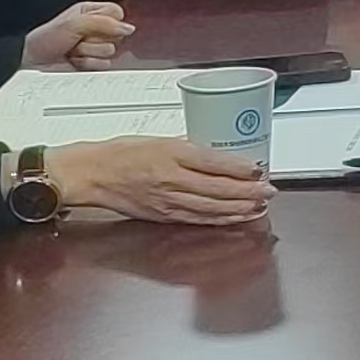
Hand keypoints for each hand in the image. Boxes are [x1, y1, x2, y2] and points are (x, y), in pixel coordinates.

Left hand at [21, 0, 131, 71]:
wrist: (33, 64)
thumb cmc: (46, 40)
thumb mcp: (74, 23)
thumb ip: (103, 23)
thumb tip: (128, 28)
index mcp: (90, 13)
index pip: (116, 12)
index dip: (107, 20)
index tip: (89, 25)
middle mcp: (95, 29)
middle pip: (117, 32)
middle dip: (94, 37)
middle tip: (76, 39)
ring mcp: (96, 49)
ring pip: (111, 50)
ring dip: (88, 52)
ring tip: (72, 51)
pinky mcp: (95, 65)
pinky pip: (105, 65)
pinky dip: (87, 64)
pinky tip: (74, 61)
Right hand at [44, 135, 271, 228]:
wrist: (90, 174)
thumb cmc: (119, 153)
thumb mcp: (158, 139)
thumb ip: (187, 148)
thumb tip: (218, 156)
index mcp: (170, 153)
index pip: (213, 162)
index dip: (240, 168)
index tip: (259, 169)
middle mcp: (170, 179)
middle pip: (218, 189)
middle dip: (248, 192)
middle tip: (269, 191)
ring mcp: (167, 200)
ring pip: (211, 208)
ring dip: (239, 209)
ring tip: (260, 206)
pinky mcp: (162, 215)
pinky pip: (197, 219)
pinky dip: (219, 220)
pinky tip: (234, 219)